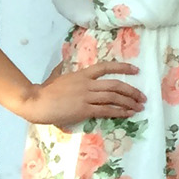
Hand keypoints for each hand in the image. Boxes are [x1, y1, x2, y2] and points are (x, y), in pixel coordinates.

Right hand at [19, 62, 144, 127]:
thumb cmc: (44, 91)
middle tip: (142, 96)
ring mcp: (86, 96)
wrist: (35, 102)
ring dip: (129, 102)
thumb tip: (61, 65)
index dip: (123, 67)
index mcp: (82, 74)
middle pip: (115, 85)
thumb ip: (62, 70)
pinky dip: (119, 112)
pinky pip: (106, 110)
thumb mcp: (55, 76)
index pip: (106, 67)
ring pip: (114, 97)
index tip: (136, 70)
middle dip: (132, 91)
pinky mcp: (84, 109)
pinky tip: (128, 114)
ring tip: (139, 106)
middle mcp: (87, 84)